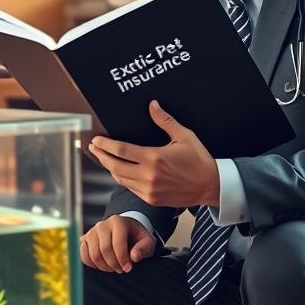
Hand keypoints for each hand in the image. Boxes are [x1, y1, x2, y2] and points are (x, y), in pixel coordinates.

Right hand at [80, 215, 156, 272]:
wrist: (125, 230)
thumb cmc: (137, 237)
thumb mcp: (147, 241)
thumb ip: (144, 248)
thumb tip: (134, 257)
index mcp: (118, 222)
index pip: (117, 243)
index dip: (122, 259)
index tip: (128, 268)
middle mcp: (102, 225)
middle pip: (104, 250)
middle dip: (113, 264)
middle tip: (121, 269)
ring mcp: (92, 231)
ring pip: (93, 254)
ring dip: (104, 266)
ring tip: (113, 268)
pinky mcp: (85, 239)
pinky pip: (83, 255)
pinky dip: (92, 264)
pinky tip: (103, 265)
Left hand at [87, 100, 219, 206]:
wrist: (210, 186)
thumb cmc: (198, 160)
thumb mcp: (184, 136)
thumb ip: (165, 121)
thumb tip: (152, 105)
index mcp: (154, 158)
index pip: (121, 150)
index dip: (105, 145)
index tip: (97, 140)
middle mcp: (148, 175)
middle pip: (115, 166)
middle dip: (101, 156)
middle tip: (94, 148)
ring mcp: (149, 190)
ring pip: (120, 178)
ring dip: (109, 168)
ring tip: (104, 157)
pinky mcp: (151, 199)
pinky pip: (130, 188)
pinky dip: (122, 178)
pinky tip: (119, 171)